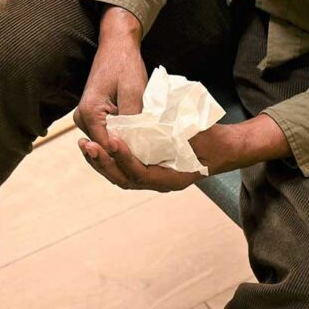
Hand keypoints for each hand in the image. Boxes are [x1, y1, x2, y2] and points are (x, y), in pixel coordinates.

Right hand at [74, 6, 145, 153]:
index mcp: (89, 114)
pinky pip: (107, 132)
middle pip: (105, 147)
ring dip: (125, 144)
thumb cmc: (125, 64)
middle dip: (126, 151)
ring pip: (106, 142)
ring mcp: (85, 118)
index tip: (148, 160)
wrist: (116, 45)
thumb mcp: (133, 92)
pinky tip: (139, 136)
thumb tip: (138, 146)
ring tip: (147, 148)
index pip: (107, 148)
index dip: (127, 155)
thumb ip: (132, 121)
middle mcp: (81, 119)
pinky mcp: (92, 116)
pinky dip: (122, 135)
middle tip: (151, 156)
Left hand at [78, 115, 290, 191]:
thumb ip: (179, 133)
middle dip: (104, 163)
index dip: (125, 158)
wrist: (224, 147)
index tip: (113, 139)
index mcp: (171, 179)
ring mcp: (151, 178)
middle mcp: (159, 183)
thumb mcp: (199, 133)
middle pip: (123, 179)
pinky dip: (108, 158)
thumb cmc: (213, 138)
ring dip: (100, 161)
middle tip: (88, 145)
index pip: (140, 173)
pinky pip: (121, 168)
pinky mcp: (145, 169)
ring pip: (119, 175)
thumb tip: (158, 124)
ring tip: (85, 145)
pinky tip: (95, 144)